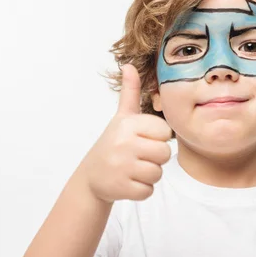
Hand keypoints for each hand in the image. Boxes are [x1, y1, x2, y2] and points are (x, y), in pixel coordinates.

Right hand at [78, 64, 172, 202]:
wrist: (91, 176)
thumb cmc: (114, 143)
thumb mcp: (122, 117)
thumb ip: (130, 93)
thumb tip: (129, 65)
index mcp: (128, 124)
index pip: (165, 133)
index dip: (157, 138)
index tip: (142, 139)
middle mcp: (124, 143)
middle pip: (164, 154)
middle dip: (155, 158)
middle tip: (137, 156)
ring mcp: (121, 167)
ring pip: (158, 174)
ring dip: (149, 175)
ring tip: (132, 168)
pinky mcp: (120, 188)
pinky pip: (148, 191)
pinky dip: (141, 190)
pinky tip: (127, 182)